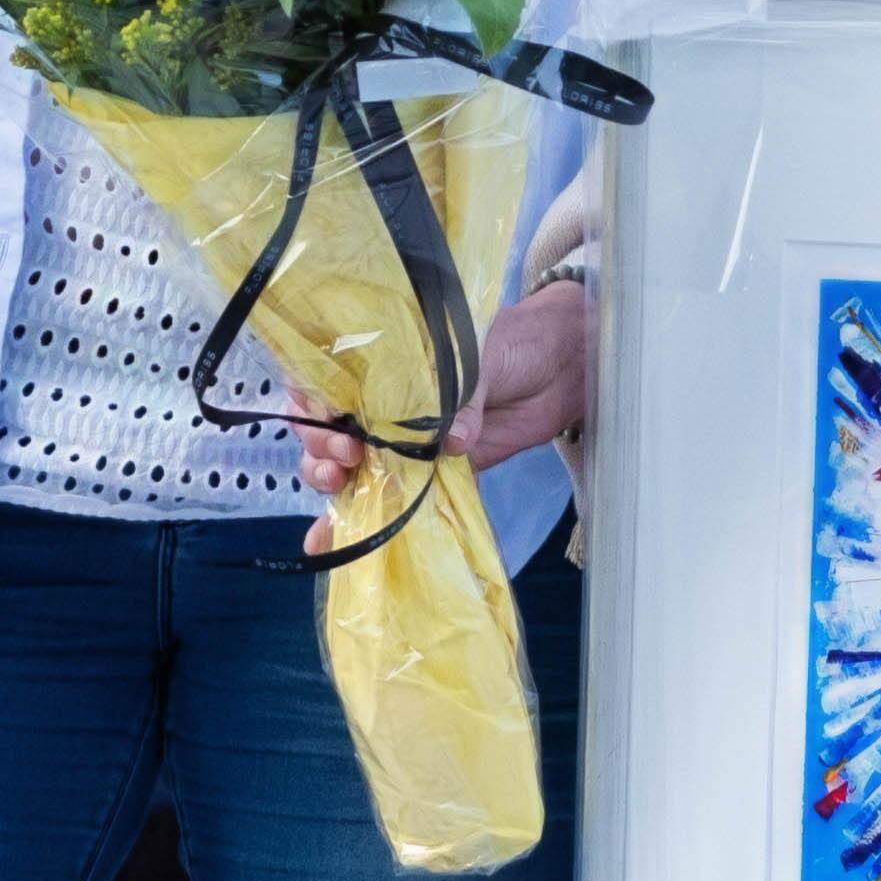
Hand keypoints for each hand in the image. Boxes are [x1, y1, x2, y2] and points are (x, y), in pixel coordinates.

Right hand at [296, 275, 588, 507]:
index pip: (326, 385)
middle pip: (329, 431)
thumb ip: (462, 395)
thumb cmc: (513, 340)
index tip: (337, 424)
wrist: (562, 366)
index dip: (317, 407)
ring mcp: (405, 442)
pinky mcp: (435, 472)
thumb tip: (454, 440)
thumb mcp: (481, 353)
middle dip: (323, 449)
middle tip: (347, 456)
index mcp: (382, 363)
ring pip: (352, 467)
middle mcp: (384, 404)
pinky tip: (329, 540)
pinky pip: (398, 497)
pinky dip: (368, 519)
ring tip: (341, 488)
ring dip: (334, 483)